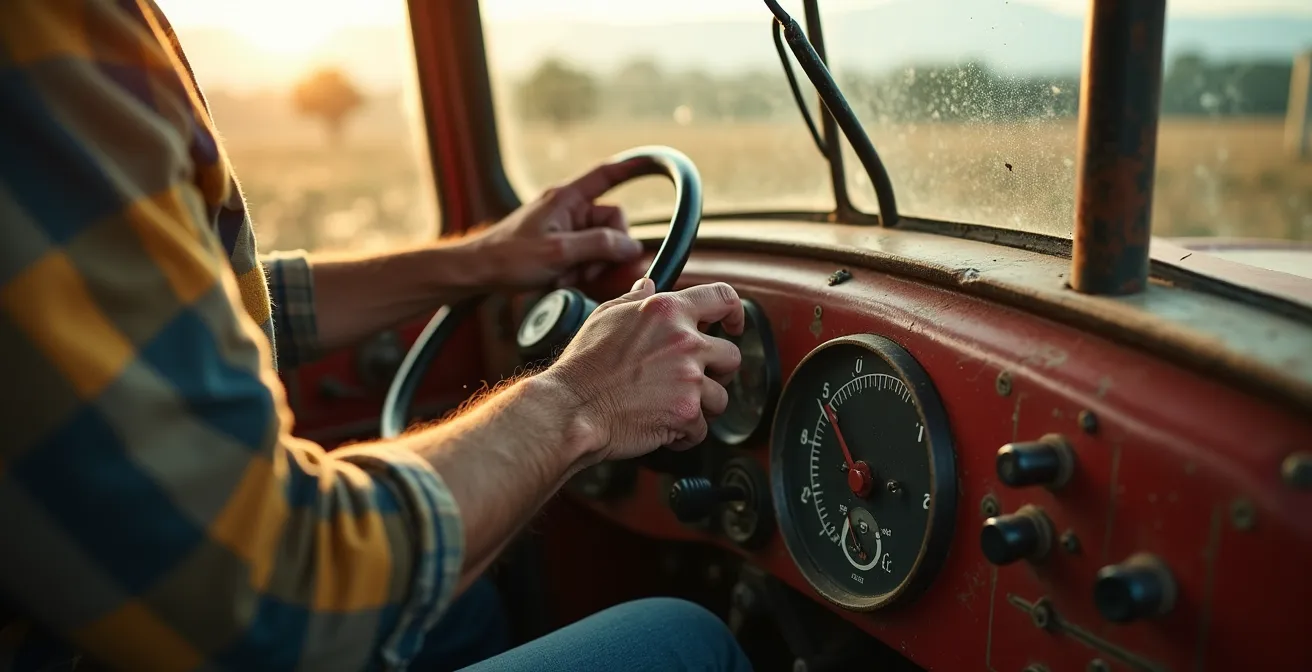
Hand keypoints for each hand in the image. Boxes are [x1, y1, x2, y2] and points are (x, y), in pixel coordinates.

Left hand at [465, 158, 648, 287]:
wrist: (477, 273)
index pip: (606, 175)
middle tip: (584, 270)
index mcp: (567, 198)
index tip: (652, 161)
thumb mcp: (558, 252)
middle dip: (604, 251)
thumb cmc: (508, 257)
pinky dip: (578, 271)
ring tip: (566, 278)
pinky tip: (561, 281)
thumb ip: (598, 245)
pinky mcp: (559, 246)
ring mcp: (564, 228)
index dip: (631, 167)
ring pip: (599, 245)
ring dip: (589, 266)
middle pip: (611, 224)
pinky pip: (584, 257)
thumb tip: (631, 246)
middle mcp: (568, 209)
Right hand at [543, 278, 744, 462]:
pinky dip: (684, 433)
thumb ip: (634, 299)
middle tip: (694, 379)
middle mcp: (685, 342)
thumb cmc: (583, 366)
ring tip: (671, 407)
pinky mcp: (687, 413)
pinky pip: (701, 429)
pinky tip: (663, 427)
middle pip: (732, 355)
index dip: (734, 312)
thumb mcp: (605, 317)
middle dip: (717, 371)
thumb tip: (647, 286)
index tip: (734, 324)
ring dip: (701, 405)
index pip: (722, 298)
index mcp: (667, 312)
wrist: (572, 408)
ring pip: (720, 397)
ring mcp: (689, 378)